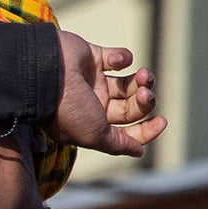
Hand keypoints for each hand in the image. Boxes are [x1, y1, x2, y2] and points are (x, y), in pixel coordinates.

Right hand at [52, 31, 167, 159]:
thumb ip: (117, 144)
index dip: (146, 130)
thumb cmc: (67, 108)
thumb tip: (138, 151)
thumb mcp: (94, 135)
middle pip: (131, 108)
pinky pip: (117, 57)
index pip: (126, 132)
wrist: (45, 72)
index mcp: (92, 126)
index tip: (161, 121)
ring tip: (143, 75)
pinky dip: (124, 57)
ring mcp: (92, 82)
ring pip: (129, 83)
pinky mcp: (91, 57)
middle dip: (145, 102)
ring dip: (142, 80)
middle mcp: (93, 106)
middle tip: (144, 94)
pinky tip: (118, 60)